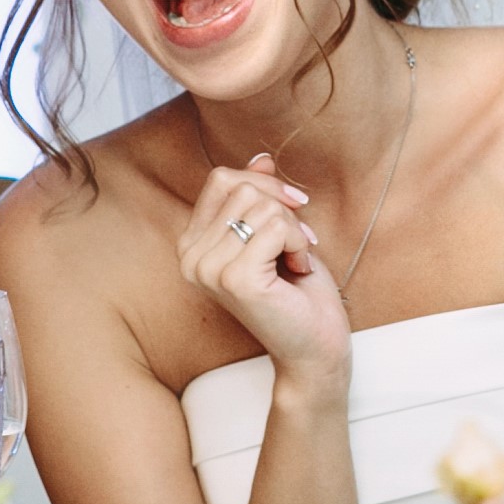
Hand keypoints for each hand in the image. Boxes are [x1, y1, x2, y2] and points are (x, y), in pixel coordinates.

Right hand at [176, 151, 349, 394]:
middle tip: (296, 246)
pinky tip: (297, 271)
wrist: (314, 345)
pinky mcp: (235, 278)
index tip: (293, 211)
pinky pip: (278, 227)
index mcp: (192, 243)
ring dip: (295, 231)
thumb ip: (259, 197)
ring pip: (262, 207)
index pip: (222, 179)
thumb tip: (260, 158)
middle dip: (284, 211)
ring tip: (294, 262)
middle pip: (244, 188)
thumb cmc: (297, 292)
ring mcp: (208, 269)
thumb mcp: (276, 232)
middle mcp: (190, 256)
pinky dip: (300, 244)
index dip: (265, 186)